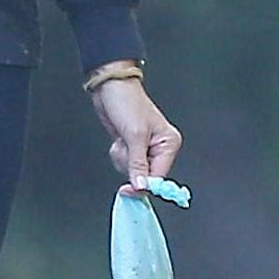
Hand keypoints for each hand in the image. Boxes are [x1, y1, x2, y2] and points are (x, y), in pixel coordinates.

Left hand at [90, 76, 181, 192]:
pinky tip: (119, 139)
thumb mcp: (134, 135)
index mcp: (169, 143)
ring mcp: (146, 148)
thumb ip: (138, 164)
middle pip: (145, 176)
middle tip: (126, 146)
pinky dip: (119, 155)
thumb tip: (141, 187)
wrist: (110, 87)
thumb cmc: (127, 102)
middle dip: (130, 164)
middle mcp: (160, 148)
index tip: (128, 190)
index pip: (159, 177)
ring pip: (133, 171)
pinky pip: (125, 163)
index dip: (143, 185)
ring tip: (123, 139)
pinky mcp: (133, 147)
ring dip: (123, 158)